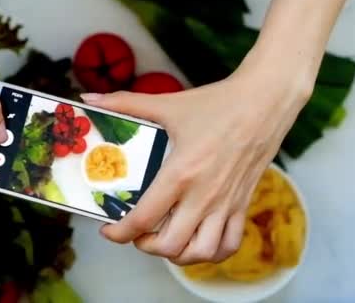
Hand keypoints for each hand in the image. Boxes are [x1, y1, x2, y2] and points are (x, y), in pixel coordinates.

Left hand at [81, 50, 311, 264]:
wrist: (264, 101)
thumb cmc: (217, 103)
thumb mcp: (167, 104)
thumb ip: (124, 103)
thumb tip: (89, 99)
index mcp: (181, 172)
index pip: (144, 218)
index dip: (120, 233)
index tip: (109, 230)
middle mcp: (204, 195)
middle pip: (170, 245)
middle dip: (145, 246)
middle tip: (136, 233)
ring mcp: (226, 203)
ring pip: (201, 252)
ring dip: (178, 254)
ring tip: (165, 239)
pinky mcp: (242, 204)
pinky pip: (229, 244)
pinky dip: (211, 252)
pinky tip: (197, 240)